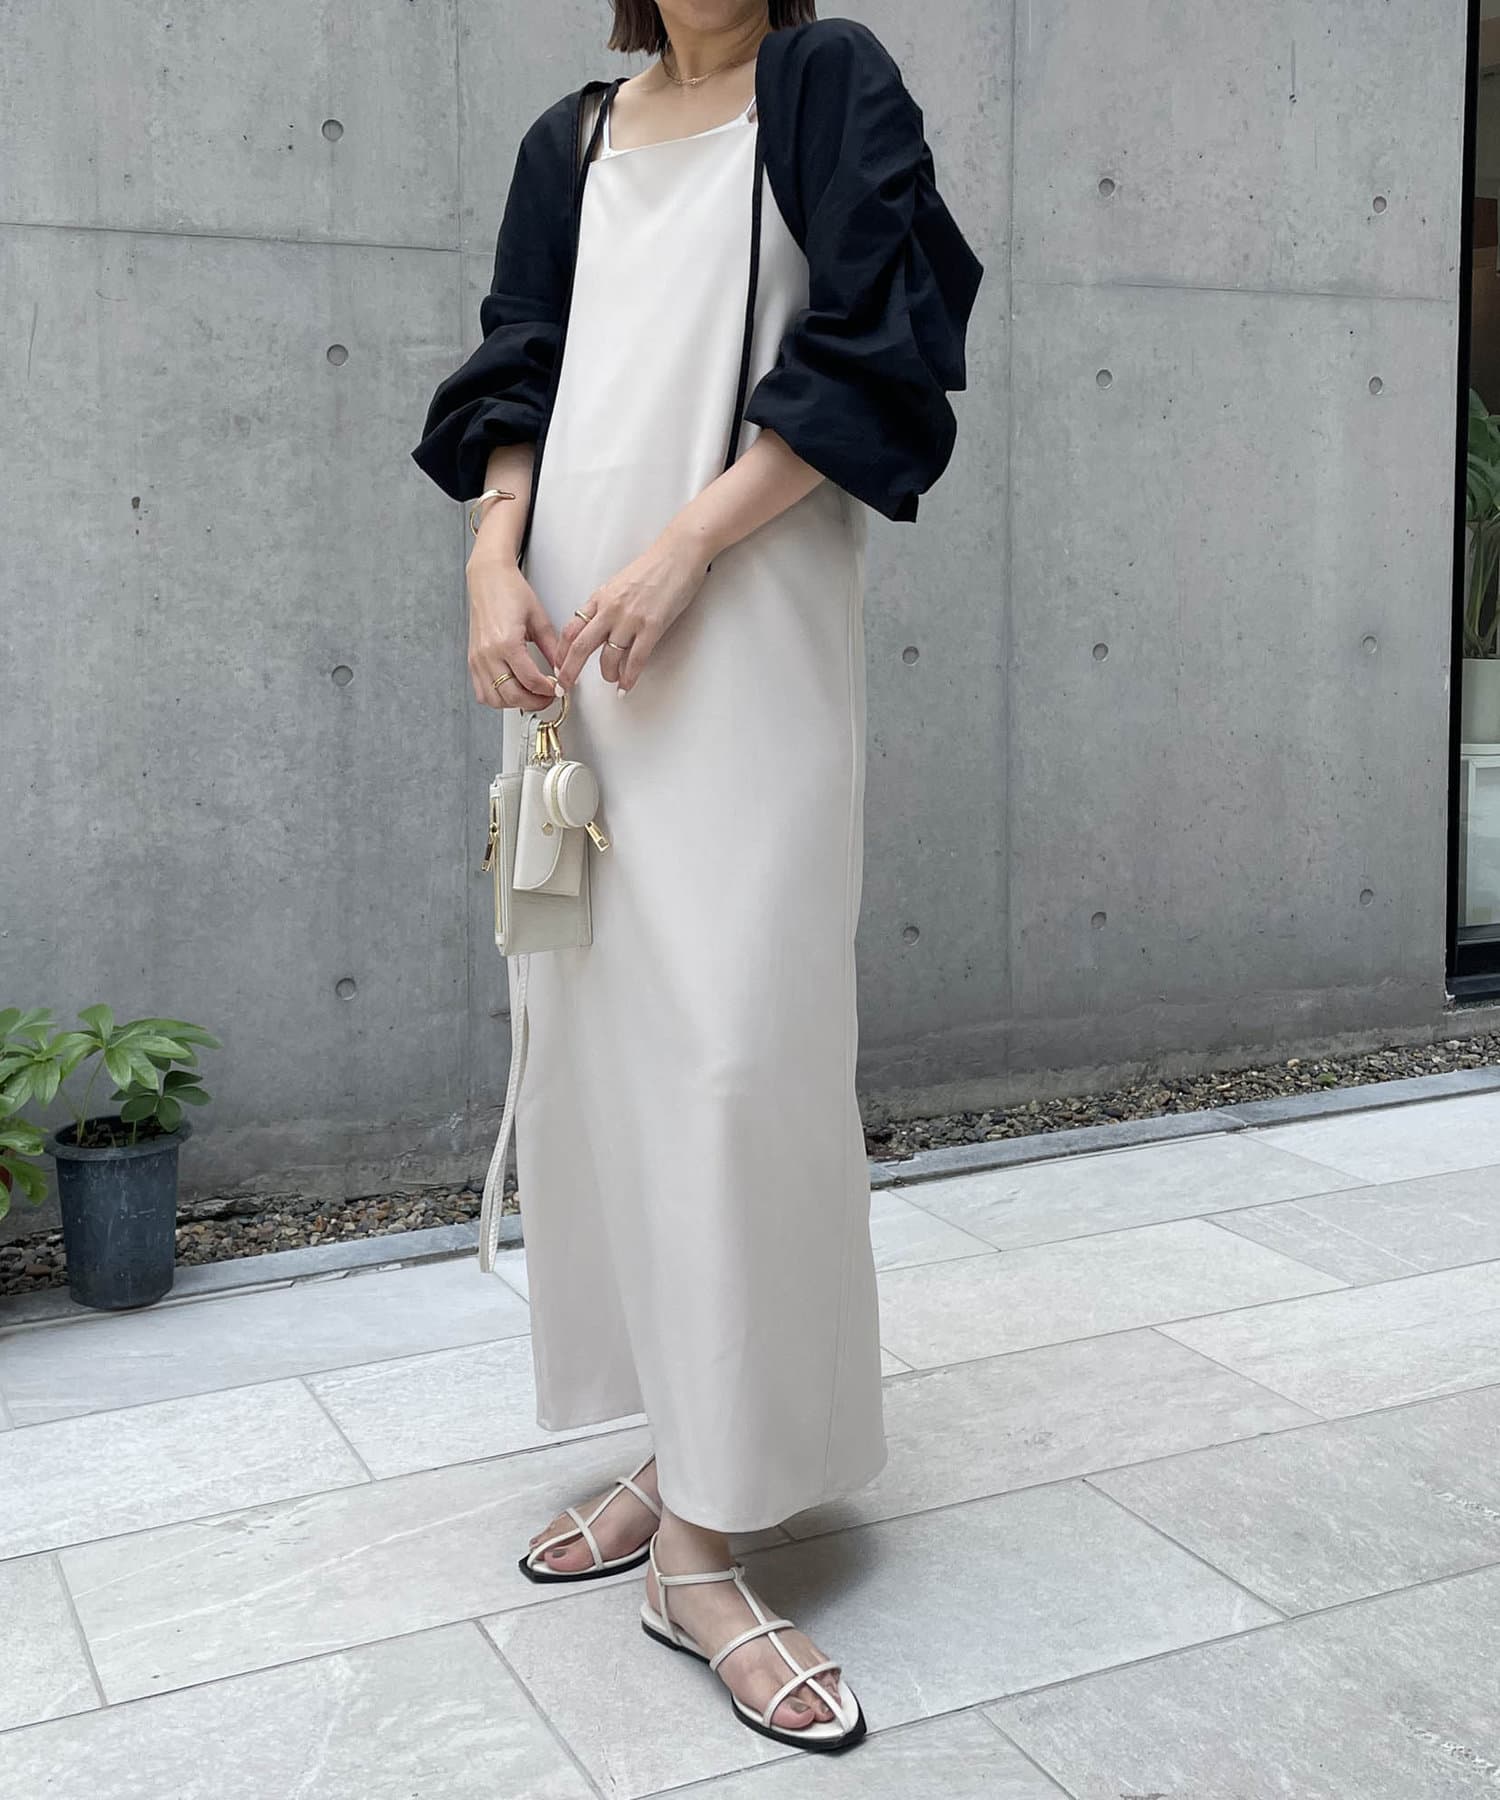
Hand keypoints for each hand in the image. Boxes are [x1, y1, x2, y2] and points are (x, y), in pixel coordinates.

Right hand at [466, 549, 563, 711]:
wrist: (488, 578)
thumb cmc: (511, 591)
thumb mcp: (539, 619)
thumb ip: (552, 648)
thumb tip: (562, 669)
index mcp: (506, 642)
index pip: (530, 680)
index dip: (548, 690)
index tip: (558, 688)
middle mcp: (488, 654)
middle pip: (512, 695)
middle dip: (535, 702)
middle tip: (549, 697)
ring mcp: (477, 659)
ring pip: (494, 699)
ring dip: (515, 703)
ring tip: (531, 695)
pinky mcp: (472, 660)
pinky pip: (482, 692)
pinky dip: (498, 698)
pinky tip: (512, 690)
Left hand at [554, 522, 712, 693]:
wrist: (678, 553)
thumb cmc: (653, 566)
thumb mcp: (618, 584)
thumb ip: (605, 605)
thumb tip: (597, 626)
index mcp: (600, 598)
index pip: (571, 629)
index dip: (561, 652)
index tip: (558, 666)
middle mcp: (610, 609)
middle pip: (580, 647)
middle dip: (569, 671)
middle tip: (564, 687)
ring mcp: (630, 619)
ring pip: (608, 657)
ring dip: (608, 674)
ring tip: (612, 679)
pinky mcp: (651, 626)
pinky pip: (636, 660)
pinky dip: (629, 677)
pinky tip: (626, 686)